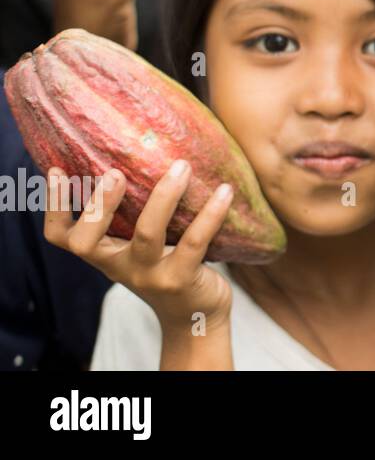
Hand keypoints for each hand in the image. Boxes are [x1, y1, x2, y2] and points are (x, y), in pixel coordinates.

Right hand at [44, 160, 233, 331]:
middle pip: (88, 241)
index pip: (62, 237)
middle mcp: (119, 266)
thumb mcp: (142, 244)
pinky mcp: (181, 280)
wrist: (196, 315)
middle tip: (115, 173)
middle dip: (99, 205)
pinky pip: (195, 242)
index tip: (57, 169)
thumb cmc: (168, 266)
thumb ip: (135, 214)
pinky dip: (210, 214)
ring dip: (164, 196)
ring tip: (181, 166)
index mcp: (104, 254)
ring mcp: (149, 276)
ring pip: (147, 234)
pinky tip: (225, 191)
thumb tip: (145, 154)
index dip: (54, 206)